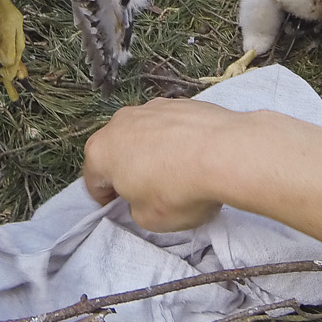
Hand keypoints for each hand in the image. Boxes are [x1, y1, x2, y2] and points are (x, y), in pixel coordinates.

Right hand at [83, 97, 251, 231]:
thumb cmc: (180, 189)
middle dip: (130, 171)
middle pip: (118, 152)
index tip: (125, 209)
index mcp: (101, 151)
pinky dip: (178, 139)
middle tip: (151, 193)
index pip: (94, 181)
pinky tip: (197, 156)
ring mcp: (152, 107)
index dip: (108, 200)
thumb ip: (136, 209)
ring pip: (144, 135)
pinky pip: (172, 126)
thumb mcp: (149, 220)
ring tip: (178, 173)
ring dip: (153, 152)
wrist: (226, 154)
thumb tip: (143, 198)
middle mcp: (120, 122)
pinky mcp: (182, 102)